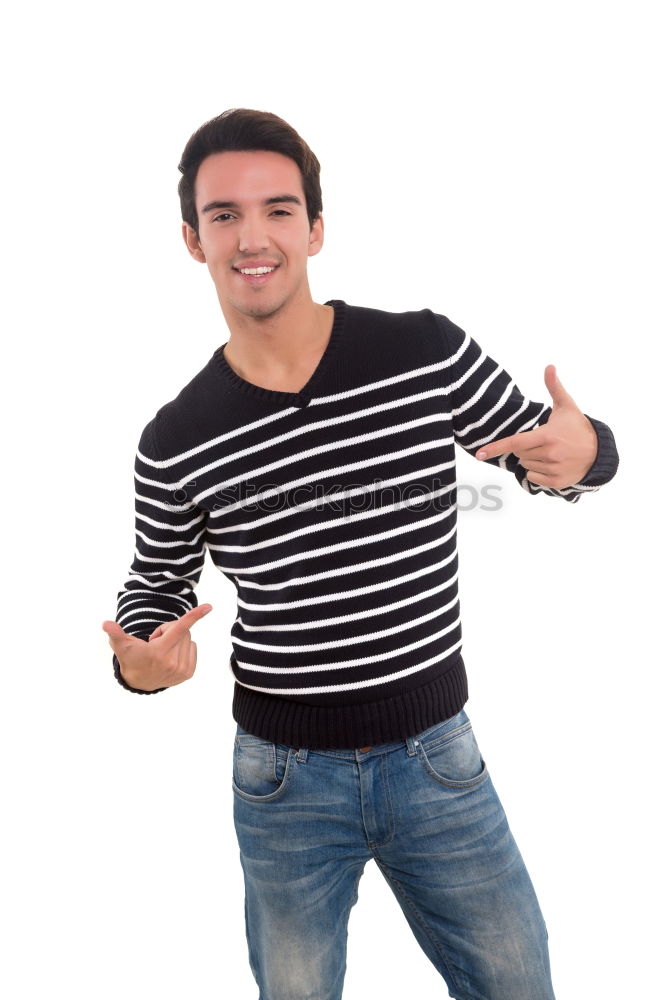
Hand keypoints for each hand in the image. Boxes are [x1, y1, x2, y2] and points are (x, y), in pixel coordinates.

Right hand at [102, 604, 212, 690]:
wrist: (138, 682)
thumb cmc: (130, 657)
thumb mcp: (121, 645)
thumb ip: (115, 633)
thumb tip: (105, 624)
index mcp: (159, 651)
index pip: (180, 628)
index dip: (194, 616)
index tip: (209, 606)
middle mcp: (173, 662)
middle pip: (183, 630)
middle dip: (170, 630)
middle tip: (155, 642)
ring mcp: (182, 669)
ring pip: (188, 639)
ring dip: (176, 640)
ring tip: (162, 650)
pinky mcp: (188, 673)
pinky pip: (193, 647)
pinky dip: (183, 648)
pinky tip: (171, 656)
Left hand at [474, 365, 597, 488]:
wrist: (599, 452)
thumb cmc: (577, 427)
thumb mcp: (566, 406)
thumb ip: (554, 387)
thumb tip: (549, 366)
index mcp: (547, 435)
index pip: (515, 442)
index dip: (495, 448)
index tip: (479, 454)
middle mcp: (549, 454)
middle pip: (519, 453)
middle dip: (525, 447)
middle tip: (542, 441)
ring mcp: (553, 469)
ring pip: (525, 465)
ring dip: (531, 459)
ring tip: (550, 452)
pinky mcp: (556, 482)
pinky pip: (533, 478)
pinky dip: (537, 472)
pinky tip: (551, 464)